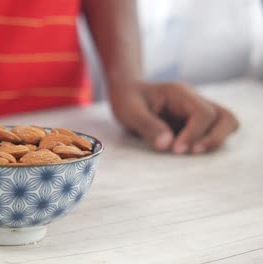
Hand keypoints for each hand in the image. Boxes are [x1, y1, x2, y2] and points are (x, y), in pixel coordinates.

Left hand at [109, 81, 238, 153]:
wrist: (127, 93)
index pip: (203, 113)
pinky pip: (214, 133)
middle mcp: (195, 101)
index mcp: (180, 94)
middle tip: (190, 153)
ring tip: (192, 154)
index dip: (194, 133)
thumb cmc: (128, 99)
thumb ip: (147, 126)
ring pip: (226, 124)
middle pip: (225, 117)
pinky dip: (207, 144)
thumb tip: (167, 144)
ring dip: (215, 141)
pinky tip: (187, 152)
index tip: (176, 149)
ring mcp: (198, 112)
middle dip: (213, 138)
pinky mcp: (195, 124)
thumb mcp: (130, 111)